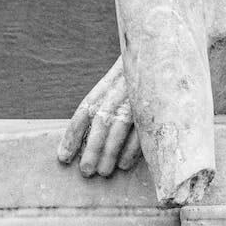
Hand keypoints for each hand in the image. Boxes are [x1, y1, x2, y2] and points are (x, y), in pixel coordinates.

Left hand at [57, 57, 142, 176]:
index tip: (63, 157)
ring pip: (119, 128)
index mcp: (106, 86)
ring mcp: (136, 99)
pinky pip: (141, 131)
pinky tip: (124, 164)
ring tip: (103, 172)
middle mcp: (119, 92)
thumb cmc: (137, 75)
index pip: (84, 110)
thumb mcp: (117, 81)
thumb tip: (86, 134)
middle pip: (101, 122)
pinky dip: (132, 150)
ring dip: (110, 153)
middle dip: (92, 149)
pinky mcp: (153, 106)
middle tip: (86, 171)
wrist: (162, 53)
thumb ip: (104, 101)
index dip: (72, 135)